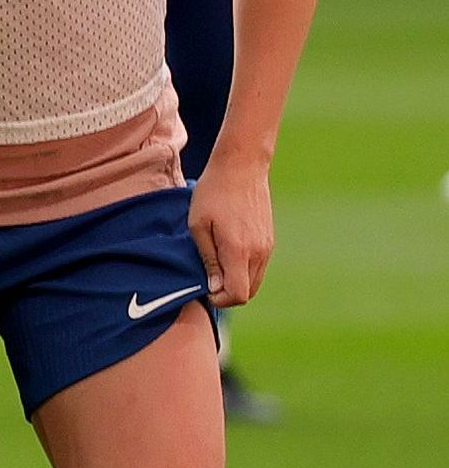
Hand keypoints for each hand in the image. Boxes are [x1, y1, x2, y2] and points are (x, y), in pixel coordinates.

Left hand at [189, 153, 274, 308]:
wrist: (242, 168)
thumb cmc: (212, 194)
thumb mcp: (198, 226)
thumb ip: (208, 259)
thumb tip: (214, 287)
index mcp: (239, 250)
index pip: (237, 294)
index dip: (220, 299)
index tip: (204, 288)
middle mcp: (259, 252)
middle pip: (248, 292)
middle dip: (227, 294)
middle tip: (207, 279)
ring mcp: (268, 246)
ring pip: (255, 281)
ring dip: (236, 282)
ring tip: (215, 267)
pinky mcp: (269, 240)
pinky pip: (259, 267)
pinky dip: (244, 271)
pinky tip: (227, 257)